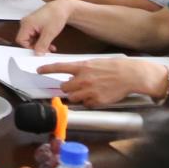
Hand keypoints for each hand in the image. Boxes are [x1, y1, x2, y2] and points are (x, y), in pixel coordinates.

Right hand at [16, 0, 76, 52]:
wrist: (62, 8)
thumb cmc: (56, 15)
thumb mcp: (49, 33)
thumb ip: (42, 45)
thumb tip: (37, 53)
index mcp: (26, 24)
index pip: (21, 40)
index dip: (29, 47)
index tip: (37, 51)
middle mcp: (26, 23)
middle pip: (26, 40)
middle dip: (36, 47)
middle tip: (45, 50)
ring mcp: (30, 23)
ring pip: (31, 39)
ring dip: (40, 44)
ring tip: (49, 47)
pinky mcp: (34, 24)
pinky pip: (35, 35)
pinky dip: (41, 40)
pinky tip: (48, 42)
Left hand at [39, 58, 164, 107]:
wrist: (130, 75)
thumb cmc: (115, 67)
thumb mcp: (95, 63)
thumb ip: (83, 70)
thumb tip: (73, 76)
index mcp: (82, 67)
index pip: (59, 67)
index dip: (47, 69)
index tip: (38, 70)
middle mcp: (83, 79)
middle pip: (64, 88)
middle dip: (67, 88)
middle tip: (75, 86)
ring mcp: (89, 91)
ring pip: (73, 98)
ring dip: (76, 96)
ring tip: (87, 92)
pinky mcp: (96, 101)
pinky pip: (86, 104)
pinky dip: (89, 102)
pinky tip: (98, 96)